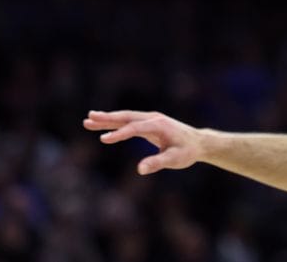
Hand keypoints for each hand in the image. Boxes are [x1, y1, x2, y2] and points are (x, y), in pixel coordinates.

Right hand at [83, 109, 205, 174]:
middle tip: (89, 118)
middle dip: (107, 118)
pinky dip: (116, 122)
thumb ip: (157, 162)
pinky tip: (104, 125)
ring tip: (89, 119)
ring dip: (108, 118)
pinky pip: (129, 121)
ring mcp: (150, 119)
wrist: (198, 142)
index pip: (134, 128)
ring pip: (126, 117)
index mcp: (158, 125)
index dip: (119, 134)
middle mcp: (153, 118)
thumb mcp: (175, 159)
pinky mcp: (148, 123)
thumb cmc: (186, 152)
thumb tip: (140, 170)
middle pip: (126, 117)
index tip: (103, 139)